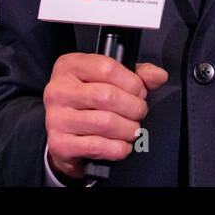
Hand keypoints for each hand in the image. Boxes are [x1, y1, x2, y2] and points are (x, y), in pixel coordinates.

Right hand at [43, 53, 168, 180]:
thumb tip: (158, 76)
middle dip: (134, 107)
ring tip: (132, 129)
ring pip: (106, 122)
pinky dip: (118, 148)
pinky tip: (121, 144)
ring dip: (129, 129)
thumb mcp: (111, 80)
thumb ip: (138, 74)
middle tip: (139, 112)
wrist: (65, 135)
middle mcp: (58, 90)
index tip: (139, 91)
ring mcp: (56, 118)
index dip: (132, 82)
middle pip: (108, 96)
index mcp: (69, 66)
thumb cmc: (90, 102)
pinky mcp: (60, 144)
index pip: (107, 68)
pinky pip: (98, 146)